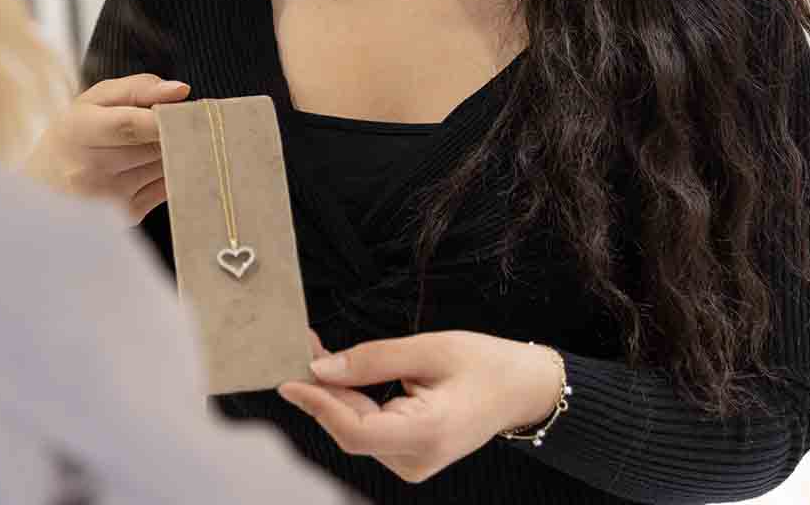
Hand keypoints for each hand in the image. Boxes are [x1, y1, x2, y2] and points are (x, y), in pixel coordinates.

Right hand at [28, 74, 189, 222]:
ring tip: (153, 143)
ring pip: (166, 166)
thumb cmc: (74, 136)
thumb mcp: (96, 100)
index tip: (183, 109)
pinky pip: (167, 187)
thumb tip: (180, 91)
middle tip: (174, 121)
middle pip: (155, 146)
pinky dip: (170, 173)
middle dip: (173, 131)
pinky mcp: (126, 215)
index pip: (131, 125)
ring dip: (173, 152)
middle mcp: (88, 169)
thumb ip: (139, 89)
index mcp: (77, 131)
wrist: (44, 186)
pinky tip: (151, 166)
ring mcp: (107, 197)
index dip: (165, 116)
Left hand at [279, 331, 561, 483]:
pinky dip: (352, 401)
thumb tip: (322, 367)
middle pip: (350, 428)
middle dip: (321, 389)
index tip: (287, 378)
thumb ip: (374, 359)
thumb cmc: (484, 364)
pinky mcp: (410, 455)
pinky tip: (339, 373)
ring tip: (314, 351)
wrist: (522, 389)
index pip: (355, 430)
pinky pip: (370, 429)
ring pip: (356, 429)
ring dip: (334, 393)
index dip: (318, 405)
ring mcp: (413, 463)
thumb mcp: (430, 349)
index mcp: (427, 434)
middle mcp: (416, 460)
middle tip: (299, 345)